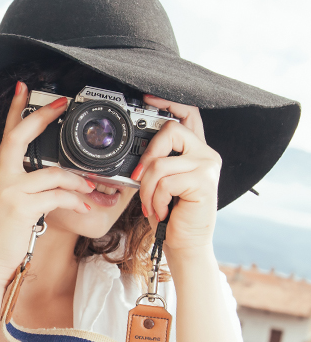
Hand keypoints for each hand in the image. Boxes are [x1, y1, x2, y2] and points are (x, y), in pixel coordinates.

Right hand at [0, 82, 92, 288]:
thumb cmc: (3, 238)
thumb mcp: (12, 206)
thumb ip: (27, 189)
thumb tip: (56, 180)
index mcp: (3, 175)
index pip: (8, 134)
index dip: (16, 109)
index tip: (24, 87)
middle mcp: (3, 178)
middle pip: (20, 137)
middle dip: (42, 117)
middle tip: (62, 104)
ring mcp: (11, 192)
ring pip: (52, 173)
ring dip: (78, 180)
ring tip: (92, 188)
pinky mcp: (22, 208)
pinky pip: (57, 197)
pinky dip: (75, 201)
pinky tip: (85, 207)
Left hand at [134, 95, 221, 254]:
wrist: (185, 244)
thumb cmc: (171, 215)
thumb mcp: (160, 183)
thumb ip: (155, 162)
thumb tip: (134, 153)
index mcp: (195, 151)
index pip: (188, 114)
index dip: (169, 102)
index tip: (147, 97)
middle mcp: (206, 154)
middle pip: (170, 131)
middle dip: (147, 156)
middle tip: (140, 179)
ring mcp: (207, 166)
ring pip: (161, 163)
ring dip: (147, 190)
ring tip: (152, 206)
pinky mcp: (204, 182)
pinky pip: (166, 182)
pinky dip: (157, 200)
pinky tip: (163, 211)